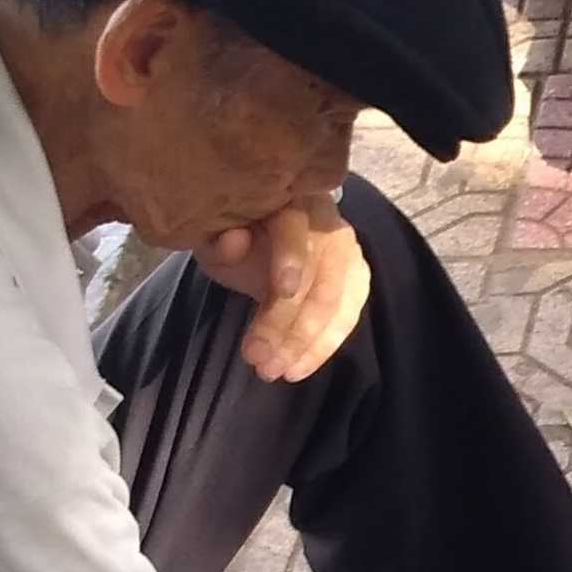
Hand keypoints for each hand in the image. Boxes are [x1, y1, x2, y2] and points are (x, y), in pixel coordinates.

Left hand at [195, 199, 368, 380]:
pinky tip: (298, 367)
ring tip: (274, 371)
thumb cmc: (238, 232)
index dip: (291, 258)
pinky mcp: (357, 277)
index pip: (295, 229)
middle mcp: (327, 221)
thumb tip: (234, 240)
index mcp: (289, 200)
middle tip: (258, 359)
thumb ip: (219, 241)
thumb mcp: (215, 235)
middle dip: (289, 324)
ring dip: (307, 344)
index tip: (282, 291)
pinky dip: (323, 347)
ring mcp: (348, 251)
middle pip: (320, 278)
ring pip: (338, 303)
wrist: (267, 231)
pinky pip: (347, 317)